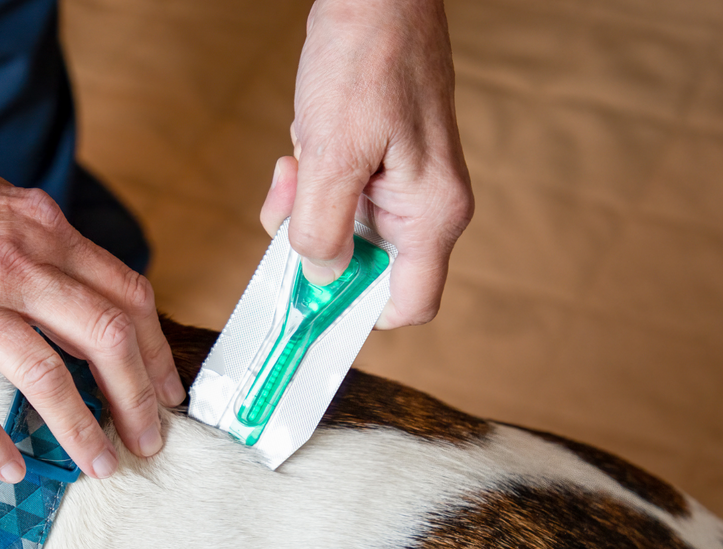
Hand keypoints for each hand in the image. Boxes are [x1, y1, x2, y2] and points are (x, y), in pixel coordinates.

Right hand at [0, 124, 184, 481]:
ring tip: (99, 465)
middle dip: (137, 401)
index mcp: (41, 228)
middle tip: (148, 442)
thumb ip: (39, 246)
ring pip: (48, 376)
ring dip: (82, 429)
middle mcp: (15, 262)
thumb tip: (77, 298)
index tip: (165, 391)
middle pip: (106, 339)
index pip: (126, 294)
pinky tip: (9, 469)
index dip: (155, 350)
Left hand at [261, 0, 473, 328]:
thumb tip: (319, 273)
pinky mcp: (376, 166)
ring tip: (295, 162)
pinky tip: (301, 146)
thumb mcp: (332, 153)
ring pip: (342, 235)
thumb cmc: (368, 60)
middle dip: (315, 247)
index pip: (409, 304)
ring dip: (304, 209)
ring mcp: (400, 186)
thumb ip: (323, 226)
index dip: (358, 313)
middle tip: (290, 203)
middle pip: (364, 271)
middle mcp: (424, 207)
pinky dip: (307, 184)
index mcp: (432, 214)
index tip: (310, 301)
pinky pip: (334, 200)